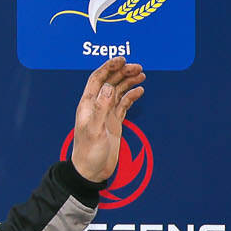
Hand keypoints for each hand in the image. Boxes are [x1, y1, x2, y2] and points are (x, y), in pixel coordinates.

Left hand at [67, 57, 145, 182]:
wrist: (91, 171)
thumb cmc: (88, 153)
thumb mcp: (95, 130)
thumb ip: (101, 109)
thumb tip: (109, 87)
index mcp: (87, 105)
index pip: (97, 80)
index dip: (108, 67)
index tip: (122, 59)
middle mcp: (96, 107)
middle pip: (109, 83)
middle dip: (122, 72)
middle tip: (138, 67)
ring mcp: (106, 114)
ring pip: (117, 91)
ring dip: (128, 81)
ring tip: (142, 74)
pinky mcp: (114, 122)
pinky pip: (123, 104)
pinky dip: (131, 96)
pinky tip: (140, 90)